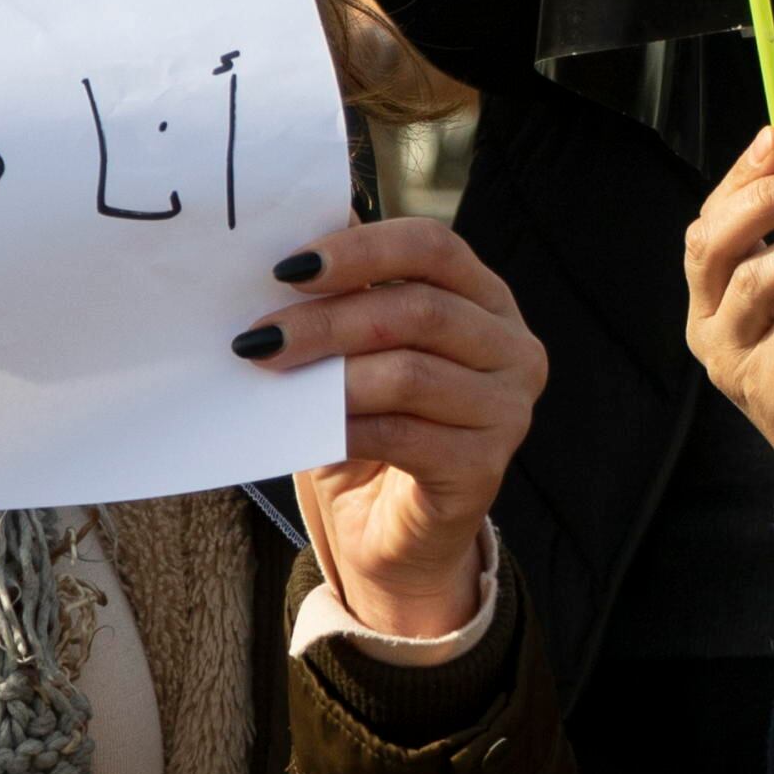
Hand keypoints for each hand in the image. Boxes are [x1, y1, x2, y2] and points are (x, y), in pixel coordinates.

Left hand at [236, 215, 544, 639]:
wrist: (388, 530)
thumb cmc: (370, 424)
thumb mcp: (356, 351)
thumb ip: (343, 297)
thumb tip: (286, 242)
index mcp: (486, 298)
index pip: (434, 247)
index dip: (362, 250)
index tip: (290, 267)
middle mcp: (512, 348)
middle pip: (419, 309)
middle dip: (329, 320)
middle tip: (261, 337)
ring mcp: (507, 410)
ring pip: (410, 374)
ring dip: (331, 376)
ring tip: (275, 380)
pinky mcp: (484, 468)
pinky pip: (402, 435)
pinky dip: (345, 427)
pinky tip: (307, 428)